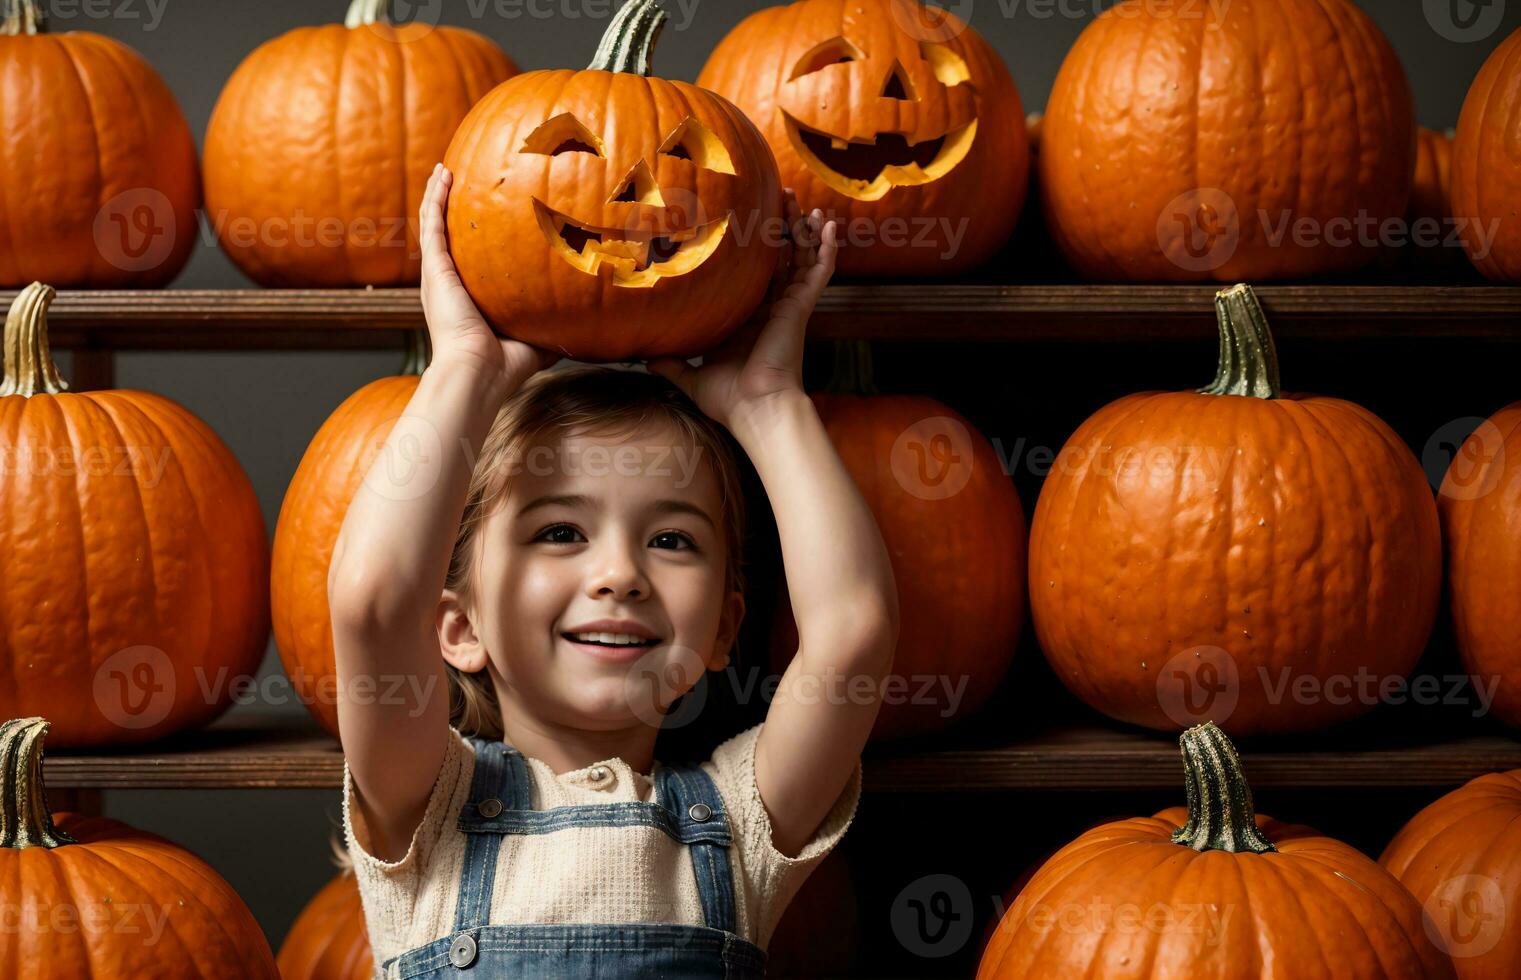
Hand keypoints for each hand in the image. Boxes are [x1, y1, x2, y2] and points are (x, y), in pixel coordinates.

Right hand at [419, 164, 556, 386]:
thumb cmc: (507, 365)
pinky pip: (432, 224)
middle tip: (461, 180)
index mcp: (470, 295)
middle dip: (454, 207)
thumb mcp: (537, 334)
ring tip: (446, 168)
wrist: (479, 373)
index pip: (471, 258)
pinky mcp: (435, 269)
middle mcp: (450, 282)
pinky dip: (435, 198)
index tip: (489, 214)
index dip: (476, 237)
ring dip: (439, 194)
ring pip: (434, 223)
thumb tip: (587, 317)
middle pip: (449, 235)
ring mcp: (439, 274)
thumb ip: (555, 320)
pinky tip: (443, 174)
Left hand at [649, 191, 837, 427]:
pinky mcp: (802, 307)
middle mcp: (772, 308)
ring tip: (798, 200)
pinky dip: (826, 249)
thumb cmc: (728, 398)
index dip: (753, 250)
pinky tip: (828, 226)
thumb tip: (642, 358)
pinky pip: (819, 272)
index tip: (742, 223)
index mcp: (749, 319)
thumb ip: (670, 364)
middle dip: (780, 227)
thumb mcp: (690, 377)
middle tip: (776, 198)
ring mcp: (790, 306)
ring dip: (802, 228)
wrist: (755, 408)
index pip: (754, 275)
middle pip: (780, 258)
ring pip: (801, 257)